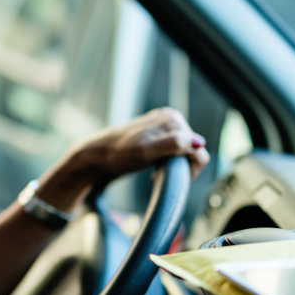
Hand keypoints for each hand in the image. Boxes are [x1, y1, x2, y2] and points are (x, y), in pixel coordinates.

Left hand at [35, 108, 209, 212]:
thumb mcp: (146, 151)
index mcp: (173, 120)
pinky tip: (153, 168)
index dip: (186, 169)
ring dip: (173, 166)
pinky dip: (167, 163)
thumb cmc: (118, 154)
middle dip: (179, 167)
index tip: (164, 175)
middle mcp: (171, 119)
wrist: (96, 155)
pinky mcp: (157, 134)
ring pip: (184, 153)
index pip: (198, 150)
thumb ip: (173, 145)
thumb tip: (198, 142)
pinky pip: (174, 152)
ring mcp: (164, 126)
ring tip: (153, 171)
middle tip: (156, 174)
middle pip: (193, 151)